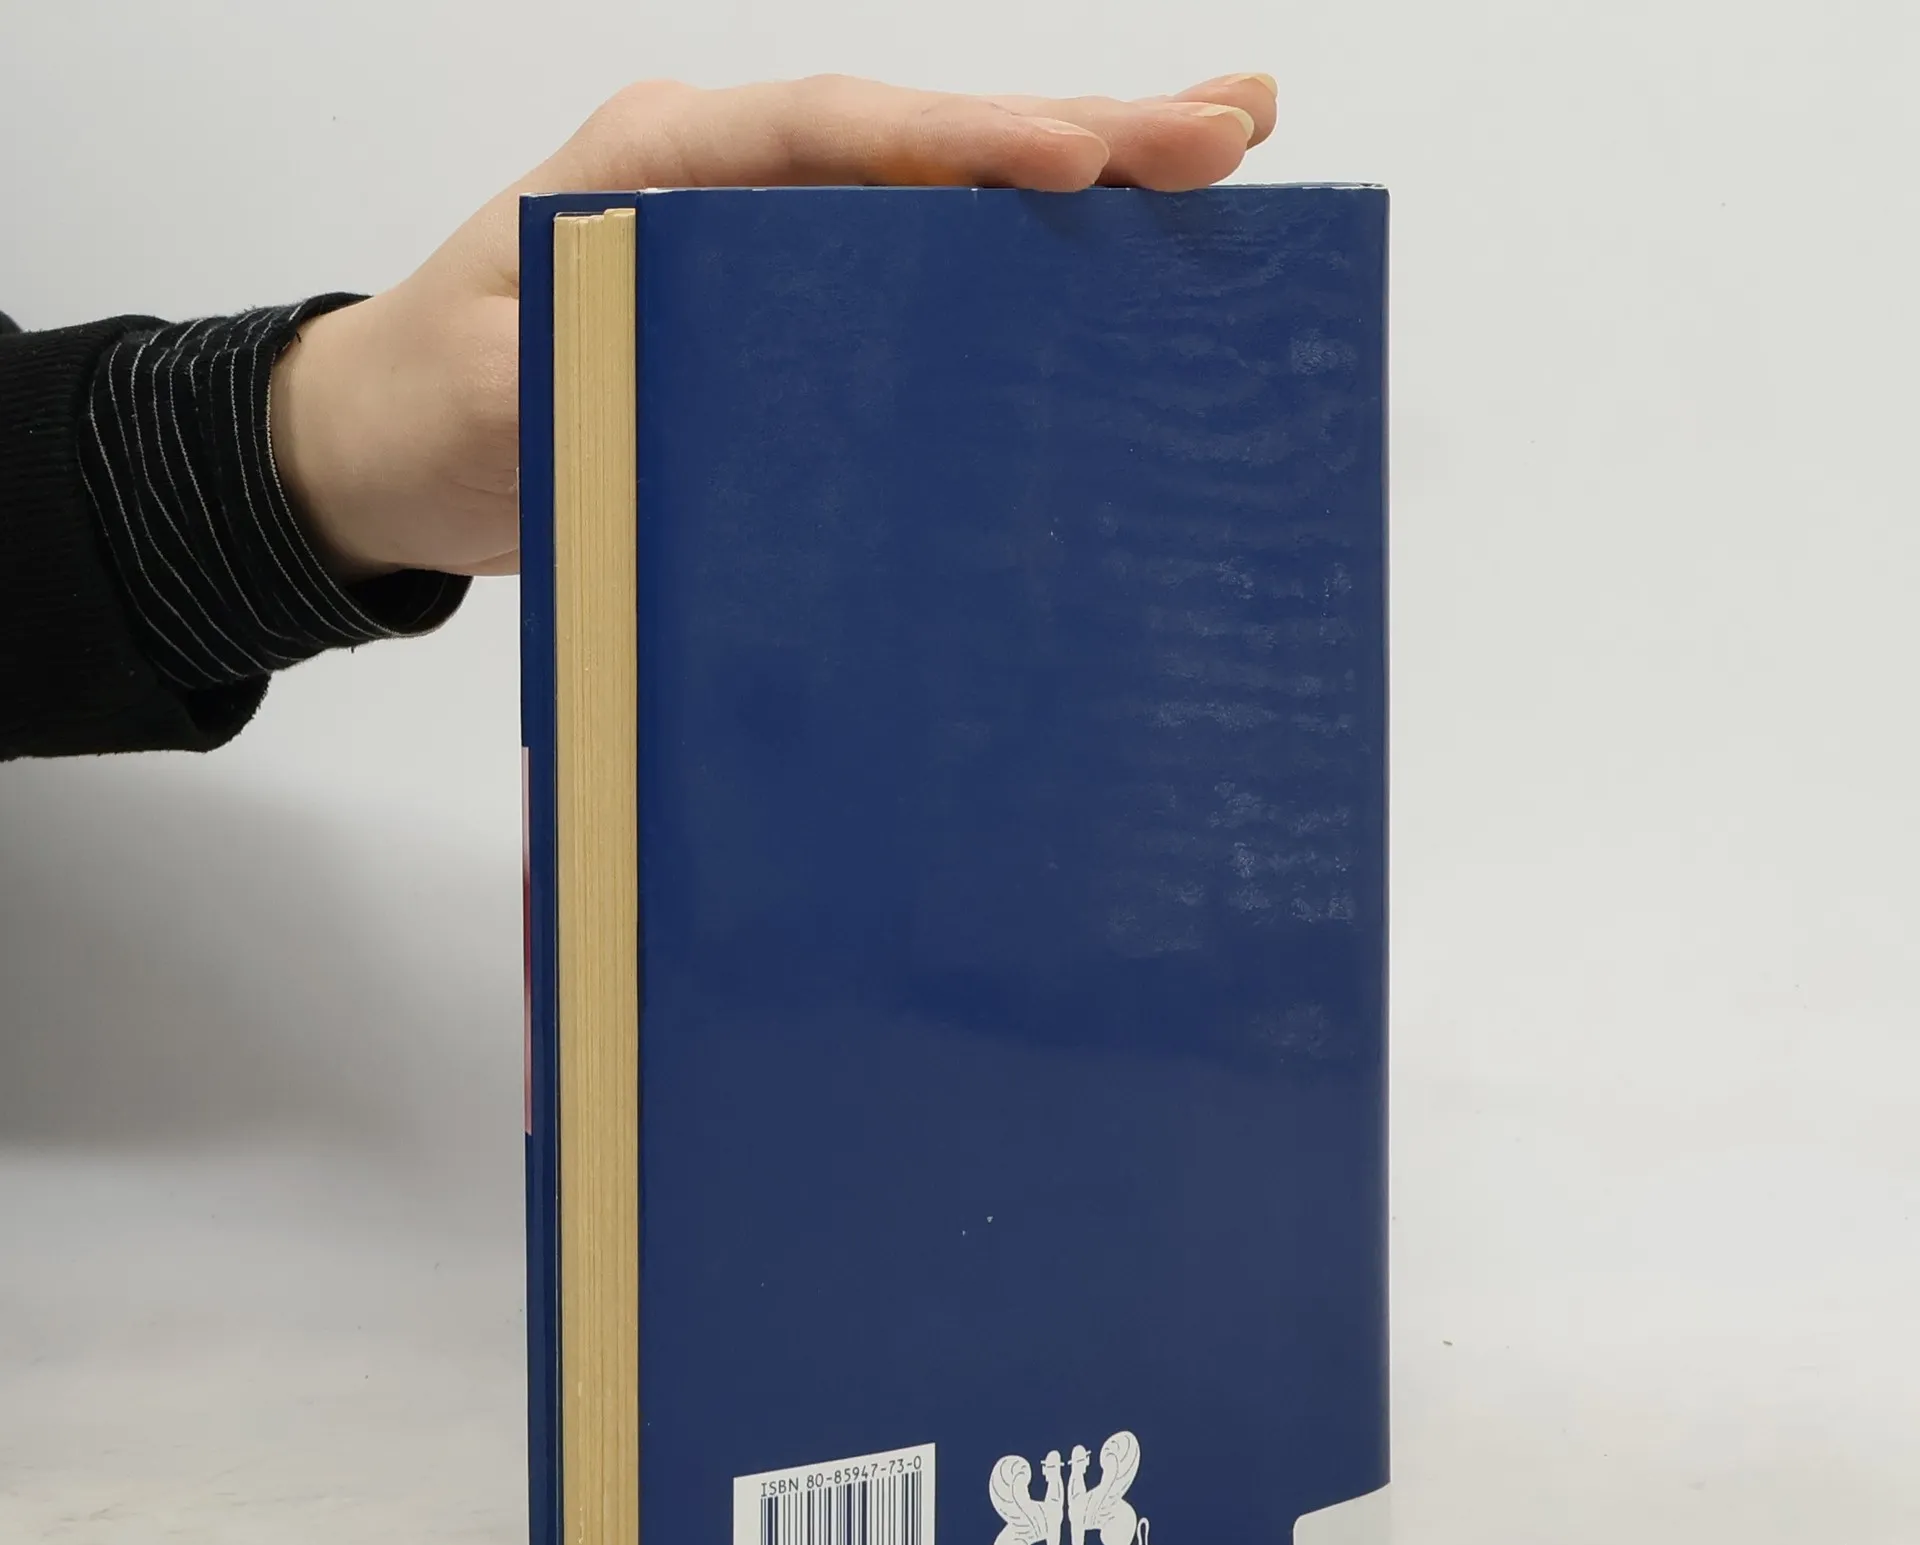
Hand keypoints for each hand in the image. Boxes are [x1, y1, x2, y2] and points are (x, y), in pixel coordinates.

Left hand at [269, 72, 1276, 581]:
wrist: (392, 450)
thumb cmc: (427, 403)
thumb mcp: (487, 388)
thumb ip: (586, 368)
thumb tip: (710, 383)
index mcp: (665, 166)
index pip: (839, 134)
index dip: (965, 143)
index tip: (1082, 154)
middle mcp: (737, 188)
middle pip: (929, 144)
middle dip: (1083, 130)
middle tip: (1233, 123)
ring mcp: (773, 252)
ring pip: (946, 204)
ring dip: (1081, 184)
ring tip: (1220, 160)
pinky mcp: (791, 327)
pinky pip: (919, 287)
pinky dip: (1016, 274)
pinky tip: (1106, 276)